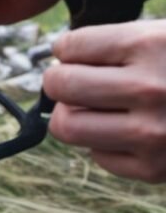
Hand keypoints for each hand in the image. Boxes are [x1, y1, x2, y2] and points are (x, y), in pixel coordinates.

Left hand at [43, 20, 165, 182]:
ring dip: (71, 115)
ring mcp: (152, 133)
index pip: (72, 47)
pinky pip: (97, 156)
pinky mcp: (154, 168)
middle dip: (58, 82)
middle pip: (61, 87)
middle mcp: (151, 88)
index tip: (71, 54)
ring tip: (89, 108)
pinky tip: (126, 131)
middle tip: (69, 81)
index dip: (66, 50)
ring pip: (67, 127)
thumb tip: (61, 58)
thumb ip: (120, 44)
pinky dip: (103, 144)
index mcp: (154, 45)